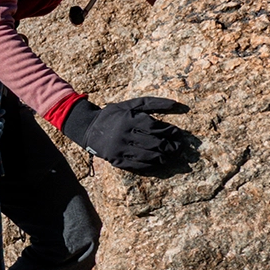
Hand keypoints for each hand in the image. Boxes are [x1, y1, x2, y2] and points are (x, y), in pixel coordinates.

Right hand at [60, 96, 190, 172]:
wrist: (89, 129)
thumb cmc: (114, 115)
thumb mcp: (131, 105)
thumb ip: (153, 103)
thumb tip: (176, 103)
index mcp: (129, 119)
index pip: (155, 128)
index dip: (170, 132)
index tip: (179, 134)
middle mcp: (125, 135)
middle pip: (154, 143)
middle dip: (171, 146)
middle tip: (180, 147)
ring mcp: (120, 150)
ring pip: (148, 156)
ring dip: (164, 157)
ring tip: (172, 155)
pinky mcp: (117, 161)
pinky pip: (138, 166)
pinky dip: (152, 166)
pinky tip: (159, 162)